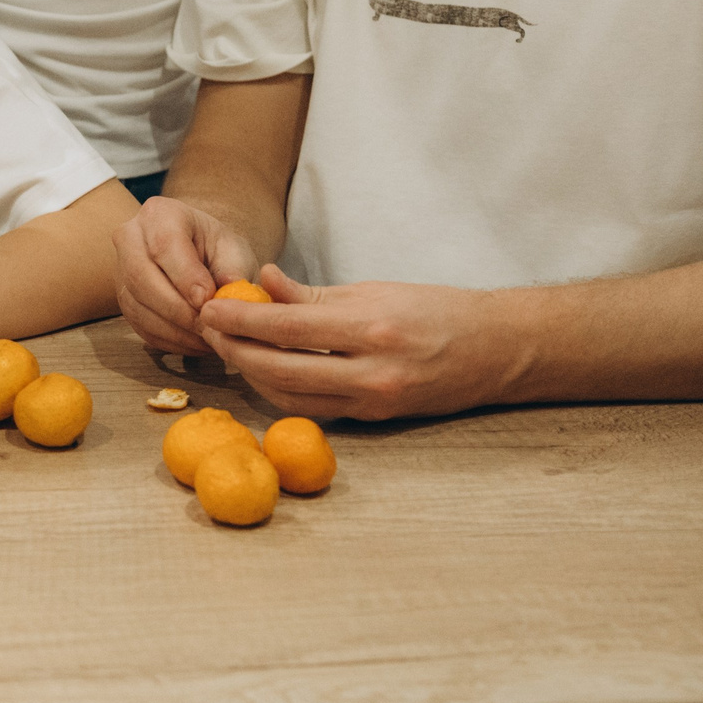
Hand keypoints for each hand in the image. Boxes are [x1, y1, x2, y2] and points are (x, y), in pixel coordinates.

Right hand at [112, 195, 260, 357]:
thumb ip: (231, 268)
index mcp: (159, 214)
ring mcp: (121, 271)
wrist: (196, 254)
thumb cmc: (215, 248)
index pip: (164, 244)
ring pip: (138, 306)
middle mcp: (130, 238)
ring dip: (176, 330)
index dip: (185, 276)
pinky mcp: (124, 302)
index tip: (207, 299)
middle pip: (141, 277)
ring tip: (209, 339)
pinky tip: (196, 343)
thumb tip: (230, 292)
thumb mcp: (232, 249)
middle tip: (210, 327)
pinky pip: (141, 327)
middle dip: (178, 309)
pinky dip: (171, 341)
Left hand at [197, 264, 510, 419]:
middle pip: (280, 368)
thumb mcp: (374, 289)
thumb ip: (313, 293)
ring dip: (252, 375)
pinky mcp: (374, 420)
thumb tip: (262, 282)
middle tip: (207, 330)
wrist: (494, 350)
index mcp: (371, 327)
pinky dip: (281, 392)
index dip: (240, 319)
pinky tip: (264, 372)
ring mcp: (372, 401)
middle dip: (235, 349)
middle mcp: (370, 371)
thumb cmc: (435, 310)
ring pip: (290, 396)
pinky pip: (314, 409)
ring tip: (230, 349)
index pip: (286, 326)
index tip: (210, 307)